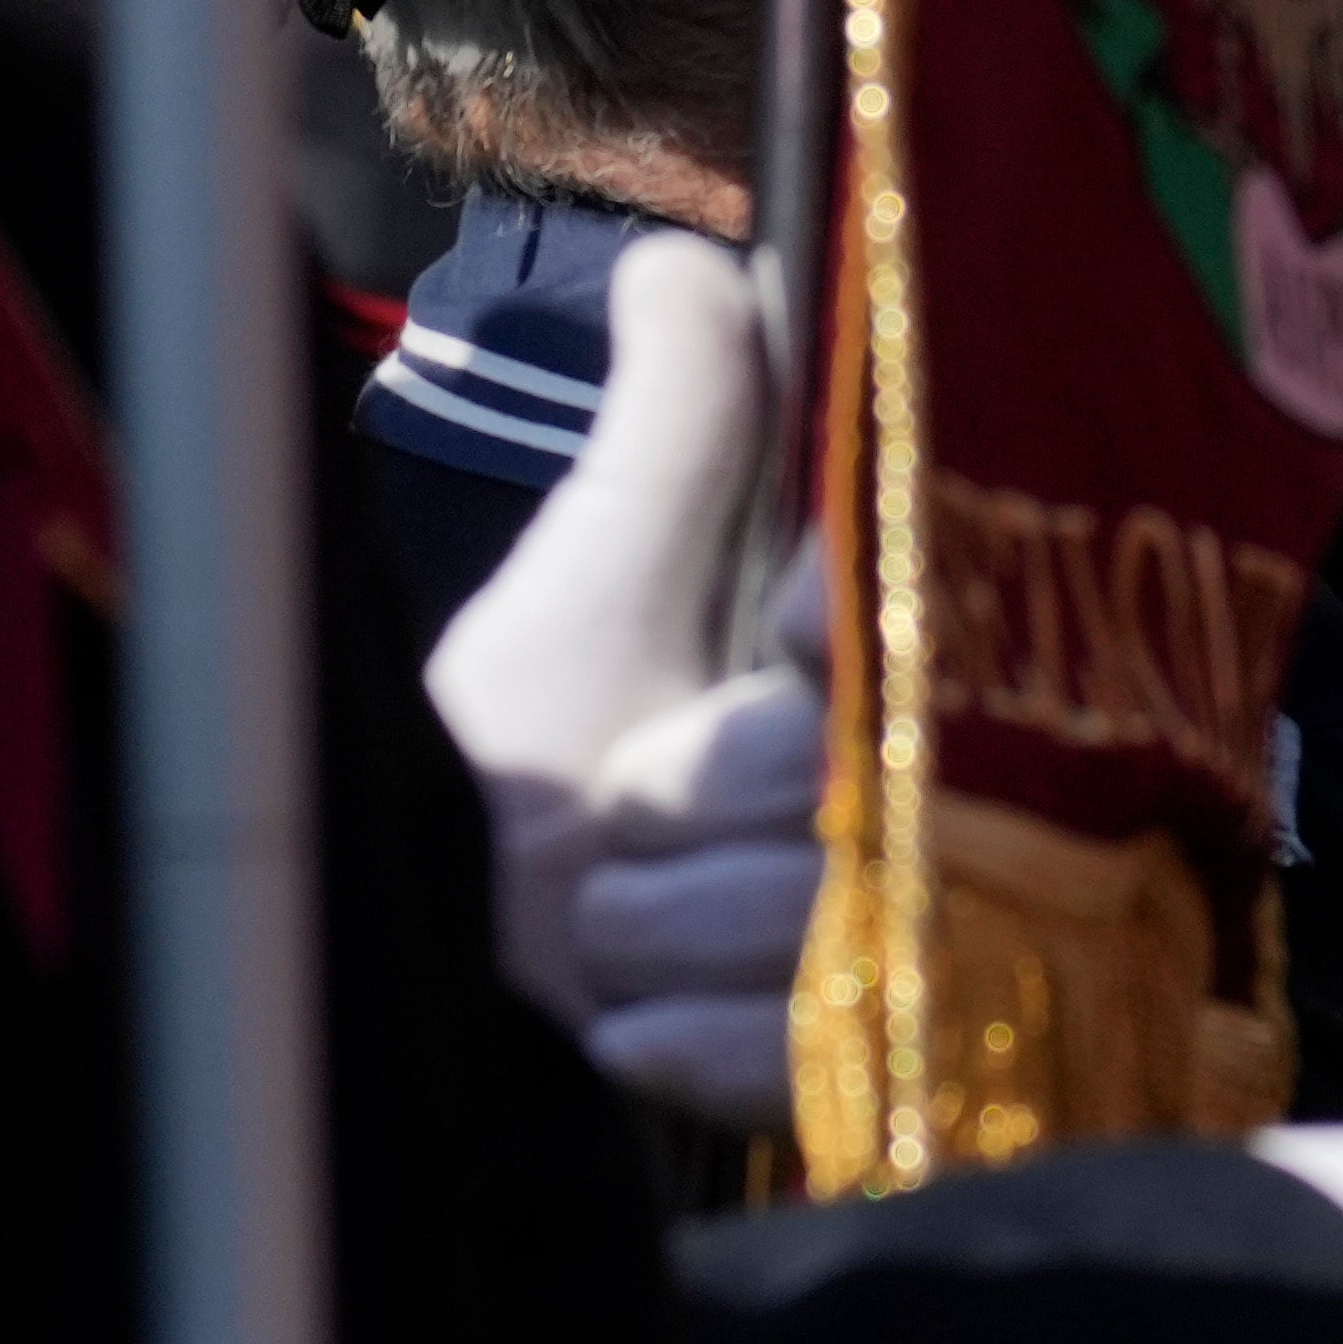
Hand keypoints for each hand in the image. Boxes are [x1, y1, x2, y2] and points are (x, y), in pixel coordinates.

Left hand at [420, 231, 821, 1132]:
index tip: (774, 626)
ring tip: (598, 927)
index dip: (835, 625)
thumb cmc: (518, 762)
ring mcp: (890, 965)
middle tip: (624, 814)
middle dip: (711, 797)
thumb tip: (689, 253)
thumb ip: (675, 422)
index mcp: (869, 681)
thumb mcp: (593, 580)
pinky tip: (618, 1024)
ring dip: (677, 925)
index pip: (914, 626)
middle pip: (867, 790)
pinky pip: (804, 1056)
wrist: (428, 975)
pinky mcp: (854, 1090)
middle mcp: (909, 818)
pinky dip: (694, 1038)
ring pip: (828, 925)